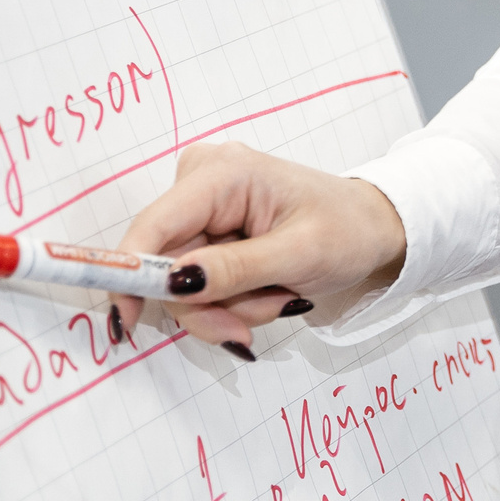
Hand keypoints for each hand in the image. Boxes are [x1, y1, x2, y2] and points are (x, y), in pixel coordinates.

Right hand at [112, 141, 406, 353]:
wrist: (372, 227)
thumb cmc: (347, 230)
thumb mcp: (300, 255)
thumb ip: (236, 270)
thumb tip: (174, 282)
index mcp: (223, 172)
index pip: (155, 225)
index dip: (131, 274)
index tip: (127, 322)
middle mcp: (203, 181)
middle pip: (166, 266)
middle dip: (209, 306)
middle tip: (249, 328)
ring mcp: (204, 207)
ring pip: (183, 284)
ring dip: (227, 307)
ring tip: (278, 297)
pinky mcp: (209, 231)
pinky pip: (199, 284)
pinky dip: (231, 302)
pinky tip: (268, 292)